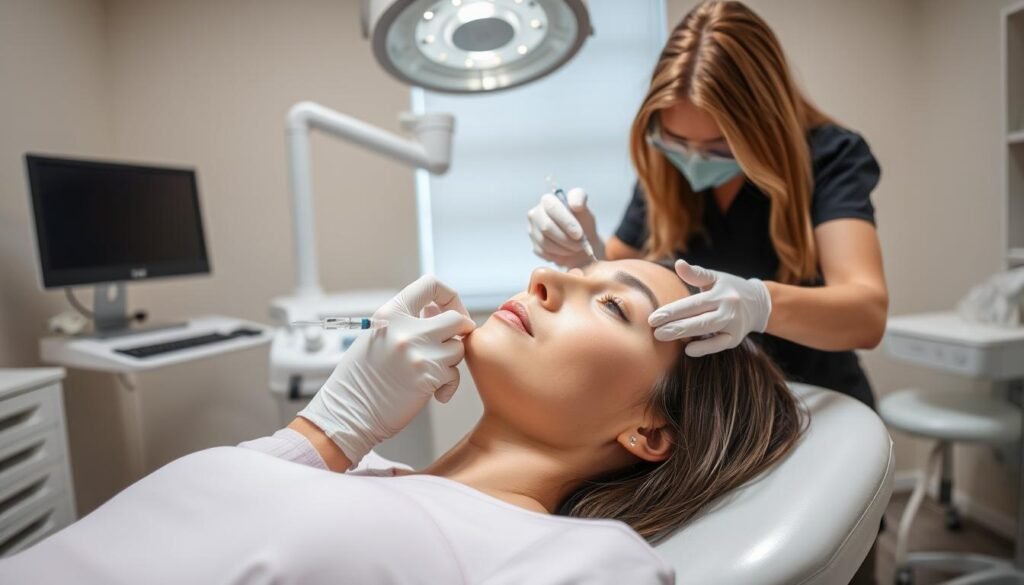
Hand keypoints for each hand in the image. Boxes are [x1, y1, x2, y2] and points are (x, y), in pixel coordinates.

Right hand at [298, 275, 475, 464]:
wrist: (348, 413)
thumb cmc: (360, 379)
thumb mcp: (376, 336)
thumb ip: (405, 321)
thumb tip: (438, 310)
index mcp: (389, 314)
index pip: (429, 284)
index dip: (447, 296)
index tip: (447, 311)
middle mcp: (405, 329)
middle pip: (455, 318)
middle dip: (460, 330)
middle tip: (452, 342)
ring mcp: (418, 352)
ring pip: (458, 348)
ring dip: (451, 361)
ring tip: (432, 372)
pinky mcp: (428, 376)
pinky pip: (455, 374)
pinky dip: (448, 385)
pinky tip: (435, 393)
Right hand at [527, 187, 604, 267]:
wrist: (581, 242)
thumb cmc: (582, 223)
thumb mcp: (585, 208)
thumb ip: (579, 199)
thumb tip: (575, 204)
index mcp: (548, 200)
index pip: (552, 208)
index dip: (566, 222)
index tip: (579, 234)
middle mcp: (536, 213)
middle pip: (546, 227)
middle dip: (566, 238)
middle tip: (580, 244)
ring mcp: (533, 230)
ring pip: (545, 242)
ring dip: (564, 248)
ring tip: (575, 248)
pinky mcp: (534, 245)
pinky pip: (544, 253)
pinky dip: (559, 255)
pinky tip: (567, 251)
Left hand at [648, 260, 771, 356]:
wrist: (759, 303)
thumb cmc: (729, 288)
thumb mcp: (715, 278)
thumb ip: (696, 274)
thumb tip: (679, 264)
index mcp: (720, 293)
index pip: (693, 303)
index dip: (672, 311)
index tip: (653, 318)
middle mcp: (728, 308)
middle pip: (699, 318)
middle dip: (675, 325)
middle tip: (654, 331)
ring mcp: (733, 324)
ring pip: (707, 330)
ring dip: (685, 334)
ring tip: (662, 336)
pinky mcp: (736, 338)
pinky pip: (719, 344)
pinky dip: (705, 348)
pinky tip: (688, 350)